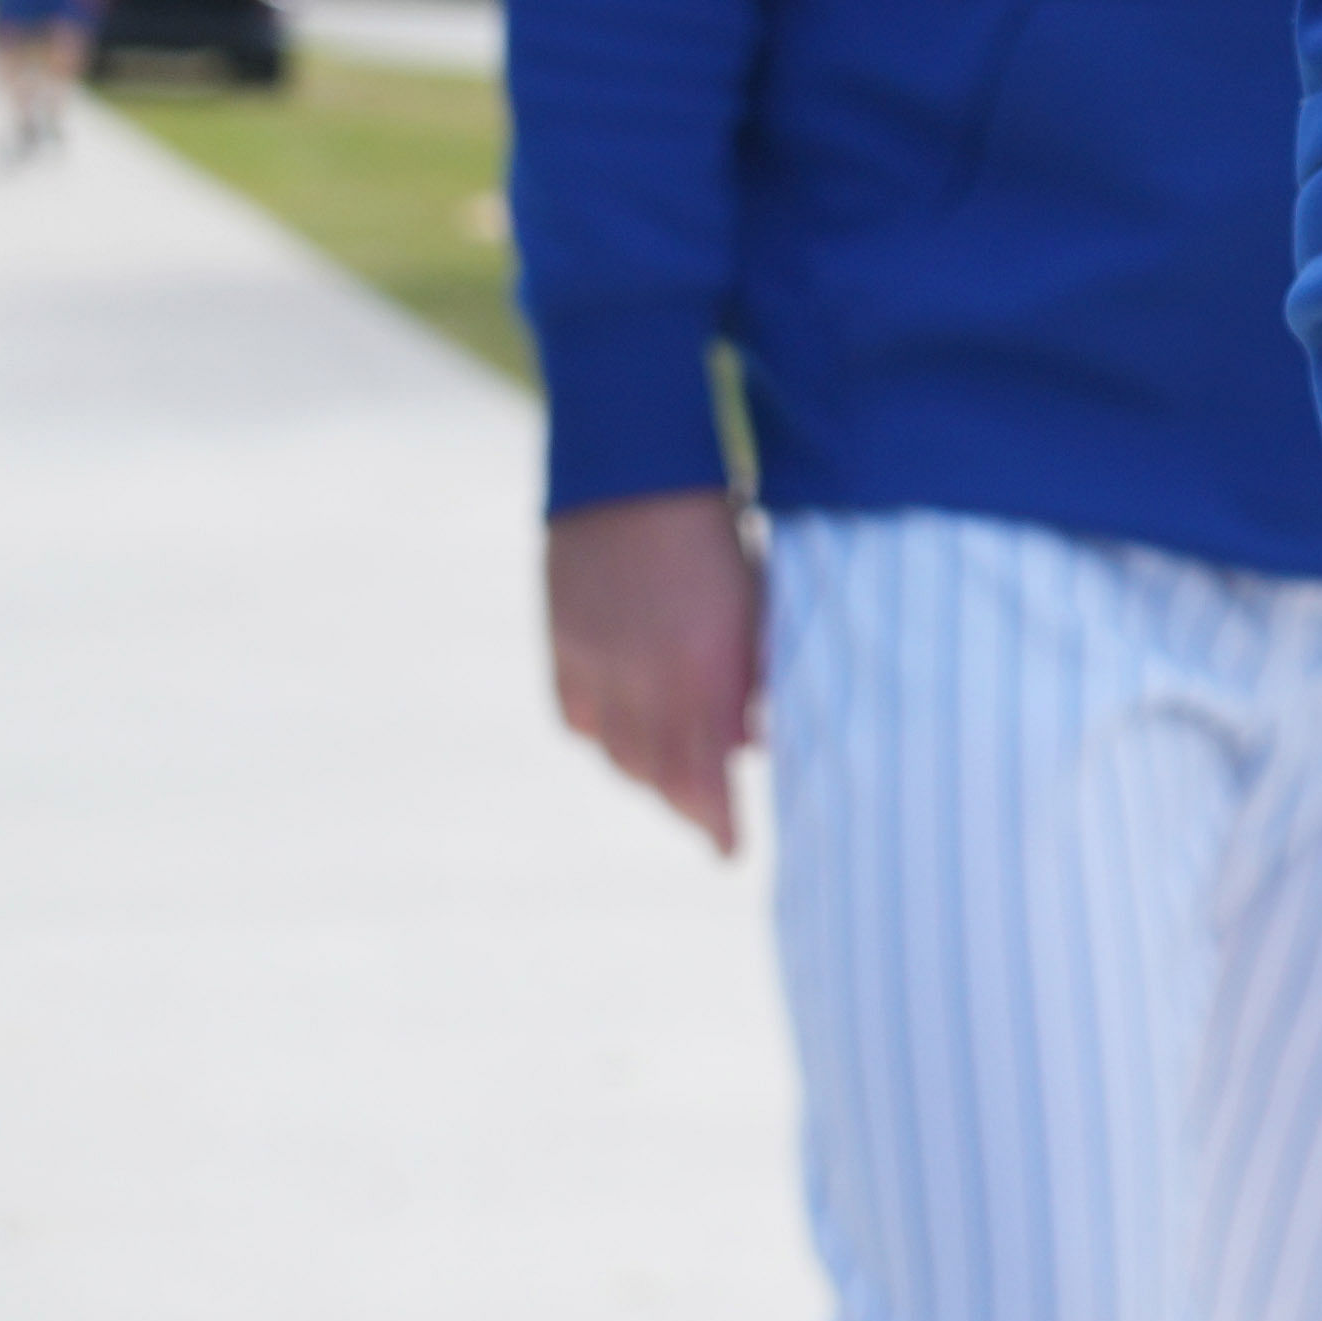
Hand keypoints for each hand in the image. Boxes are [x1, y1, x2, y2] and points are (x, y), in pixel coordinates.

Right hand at [545, 488, 763, 854]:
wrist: (634, 467)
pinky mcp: (563, 645)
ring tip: (675, 781)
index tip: (731, 853)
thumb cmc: (719, 528)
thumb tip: (753, 738)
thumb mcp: (758, 600)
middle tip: (710, 820)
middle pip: (660, 776)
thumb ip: (756, 673)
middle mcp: (644, 681)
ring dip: (649, 774)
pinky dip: (604, 735)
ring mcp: (595, 665)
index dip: (718, 823)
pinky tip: (625, 735)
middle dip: (688, 806)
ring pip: (617, 754)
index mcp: (703, 672)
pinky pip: (578, 718)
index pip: (707, 777)